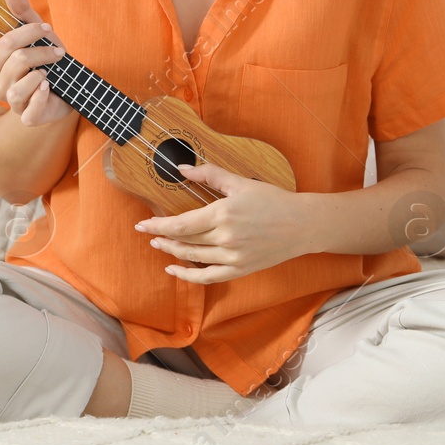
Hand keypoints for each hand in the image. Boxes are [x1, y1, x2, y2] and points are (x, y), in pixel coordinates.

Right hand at [0, 0, 72, 126]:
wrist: (70, 86)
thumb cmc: (46, 58)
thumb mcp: (36, 32)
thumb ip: (21, 10)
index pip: (3, 43)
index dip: (27, 33)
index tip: (47, 29)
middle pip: (14, 62)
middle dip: (41, 52)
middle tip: (58, 51)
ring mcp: (11, 103)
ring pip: (17, 89)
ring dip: (41, 74)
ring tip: (51, 72)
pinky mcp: (27, 118)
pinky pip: (28, 113)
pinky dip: (42, 98)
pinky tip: (50, 87)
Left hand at [132, 162, 310, 283]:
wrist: (302, 225)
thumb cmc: (274, 200)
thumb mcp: (241, 183)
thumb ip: (210, 175)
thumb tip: (183, 168)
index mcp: (223, 214)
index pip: (181, 224)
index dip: (158, 225)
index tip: (142, 224)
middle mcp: (226, 238)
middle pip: (184, 241)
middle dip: (162, 237)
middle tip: (148, 233)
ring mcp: (233, 257)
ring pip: (193, 258)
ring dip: (172, 253)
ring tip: (160, 245)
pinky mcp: (240, 269)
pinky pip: (208, 277)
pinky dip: (188, 276)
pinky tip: (175, 270)